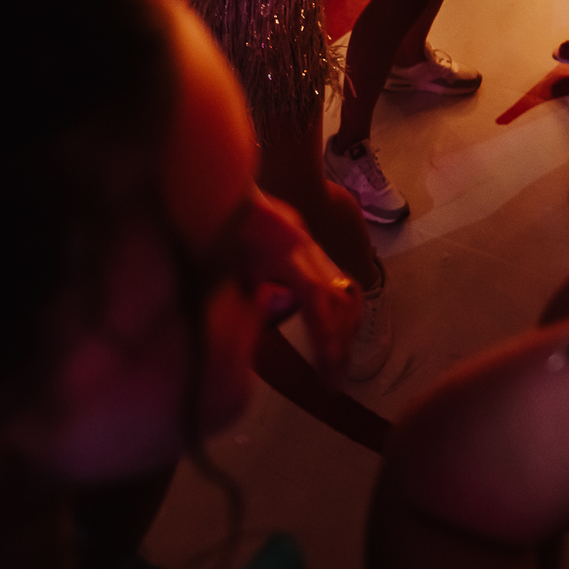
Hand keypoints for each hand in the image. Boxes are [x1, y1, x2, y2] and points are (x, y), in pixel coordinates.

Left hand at [239, 189, 361, 380]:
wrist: (224, 185)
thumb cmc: (221, 225)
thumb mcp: (227, 261)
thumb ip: (244, 297)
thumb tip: (262, 335)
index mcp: (287, 250)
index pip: (318, 297)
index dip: (328, 335)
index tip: (330, 372)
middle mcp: (308, 247)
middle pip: (341, 299)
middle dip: (341, 344)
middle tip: (333, 383)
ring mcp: (313, 246)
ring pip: (346, 291)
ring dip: (346, 330)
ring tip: (338, 366)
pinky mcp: (311, 249)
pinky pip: (339, 283)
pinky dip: (343, 313)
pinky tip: (338, 336)